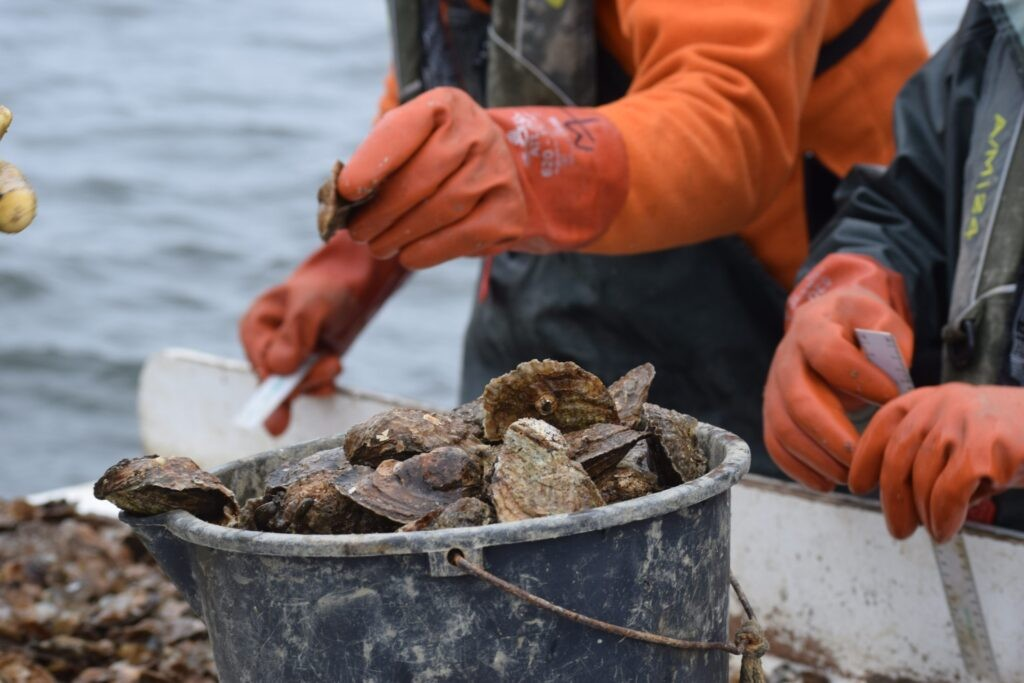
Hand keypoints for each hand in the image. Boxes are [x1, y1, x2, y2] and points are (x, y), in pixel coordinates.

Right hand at [239, 233, 405, 434]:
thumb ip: (296, 333)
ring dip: (317, 380)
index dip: (279, 376)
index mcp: (255, 327)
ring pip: (294, 390)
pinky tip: (332, 367)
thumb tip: (279, 369)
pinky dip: (322, 383)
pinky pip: (308, 389)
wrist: (351, 288)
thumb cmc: (329, 289)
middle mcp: (263, 348)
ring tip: (334, 360)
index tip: (298, 374)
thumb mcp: (313, 304)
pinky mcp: (301, 371)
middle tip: (333, 363)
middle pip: (275, 383)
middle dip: (305, 379)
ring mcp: (282, 362)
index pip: (261, 362)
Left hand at [337, 87, 627, 268]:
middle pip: (419, 179)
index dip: (370, 164)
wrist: (498, 170)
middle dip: (380, 212)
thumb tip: (338, 200)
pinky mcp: (508, 213)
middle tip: (358, 233)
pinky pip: (460, 238)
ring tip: (378, 246)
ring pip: (439, 211)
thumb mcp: (409, 143)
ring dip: (399, 235)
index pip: (401, 131)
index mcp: (446, 105)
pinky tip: (407, 256)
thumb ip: (377, 162)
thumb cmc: (435, 156)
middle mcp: (478, 134)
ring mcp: (498, 173)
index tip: (346, 192)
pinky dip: (426, 252)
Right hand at [763, 253, 912, 490]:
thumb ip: (894, 343)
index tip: (896, 399)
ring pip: (783, 428)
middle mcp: (785, 357)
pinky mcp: (773, 410)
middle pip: (799, 401)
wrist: (827, 323)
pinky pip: (775, 444)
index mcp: (813, 327)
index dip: (862, 380)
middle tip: (864, 459)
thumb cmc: (861, 326)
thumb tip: (894, 385)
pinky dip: (798, 469)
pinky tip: (827, 483)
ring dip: (816, 458)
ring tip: (850, 476)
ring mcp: (774, 386)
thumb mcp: (882, 319)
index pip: (829, 356)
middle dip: (833, 437)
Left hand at [849, 384, 1023, 541]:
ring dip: (923, 513)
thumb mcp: (970, 439)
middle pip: (898, 456)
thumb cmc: (1020, 440)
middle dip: (892, 498)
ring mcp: (963, 423)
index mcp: (935, 398)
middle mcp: (943, 404)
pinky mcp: (984, 449)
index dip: (866, 456)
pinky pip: (947, 492)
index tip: (858, 485)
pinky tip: (948, 529)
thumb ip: (937, 457)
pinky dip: (943, 516)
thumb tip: (904, 499)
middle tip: (898, 528)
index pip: (885, 423)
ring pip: (921, 478)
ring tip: (934, 531)